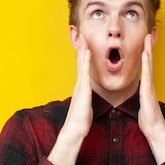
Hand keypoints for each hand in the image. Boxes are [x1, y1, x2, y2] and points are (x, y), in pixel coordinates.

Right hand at [48, 34, 92, 164]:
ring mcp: (80, 86)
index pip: (82, 68)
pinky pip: (84, 72)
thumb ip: (87, 100)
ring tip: (83, 37)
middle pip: (79, 63)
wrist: (75, 130)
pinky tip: (87, 52)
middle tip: (82, 34)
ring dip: (82, 50)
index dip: (83, 56)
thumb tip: (89, 98)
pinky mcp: (82, 89)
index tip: (85, 44)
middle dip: (81, 48)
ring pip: (81, 64)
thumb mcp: (86, 107)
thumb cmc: (81, 121)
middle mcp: (79, 84)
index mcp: (81, 88)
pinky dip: (85, 61)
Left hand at [138, 33, 164, 164]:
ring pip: (149, 65)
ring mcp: (150, 86)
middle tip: (149, 33)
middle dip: (149, 47)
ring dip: (149, 50)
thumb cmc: (148, 119)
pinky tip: (145, 54)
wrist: (154, 129)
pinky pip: (147, 74)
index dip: (145, 53)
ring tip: (148, 37)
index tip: (144, 42)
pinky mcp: (148, 91)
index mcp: (146, 86)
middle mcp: (149, 83)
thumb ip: (140, 97)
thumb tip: (139, 93)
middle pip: (149, 61)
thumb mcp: (141, 104)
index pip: (145, 66)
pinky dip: (146, 63)